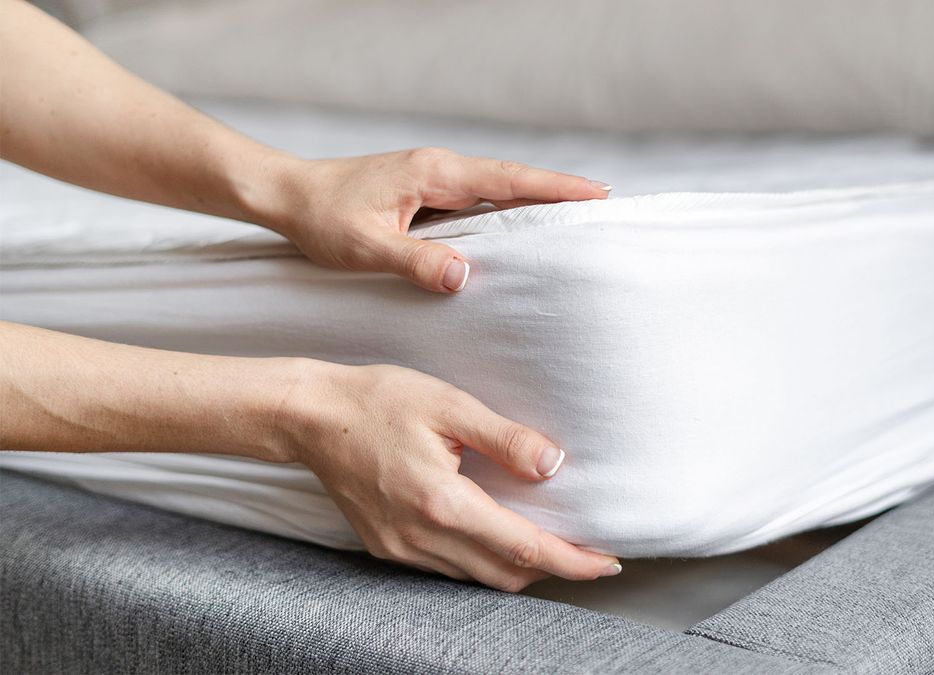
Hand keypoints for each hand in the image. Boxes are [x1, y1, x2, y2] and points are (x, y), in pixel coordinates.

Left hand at [255, 148, 610, 292]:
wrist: (286, 195)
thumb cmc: (320, 218)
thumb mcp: (364, 246)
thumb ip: (414, 261)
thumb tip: (464, 276)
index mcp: (434, 174)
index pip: (507, 180)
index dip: (554, 188)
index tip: (596, 193)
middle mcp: (439, 169)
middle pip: (513, 179)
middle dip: (558, 190)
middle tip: (604, 205)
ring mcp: (433, 178)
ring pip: (496, 188)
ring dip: (534, 199)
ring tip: (575, 218)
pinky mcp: (424, 191)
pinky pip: (477, 199)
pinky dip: (506, 208)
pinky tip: (519, 228)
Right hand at [288, 360, 621, 590]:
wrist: (310, 416)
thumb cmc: (379, 401)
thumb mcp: (449, 404)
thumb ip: (505, 438)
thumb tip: (555, 464)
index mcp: (441, 502)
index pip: (523, 548)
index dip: (572, 561)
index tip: (607, 562)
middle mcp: (421, 537)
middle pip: (505, 575)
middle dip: (554, 569)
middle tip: (591, 554)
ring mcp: (401, 549)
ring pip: (477, 579)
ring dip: (520, 568)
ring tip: (555, 546)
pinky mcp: (388, 548)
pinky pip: (449, 570)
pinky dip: (484, 563)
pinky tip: (501, 538)